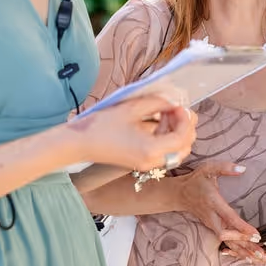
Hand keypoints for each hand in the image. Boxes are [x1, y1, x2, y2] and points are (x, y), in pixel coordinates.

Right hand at [74, 95, 195, 171]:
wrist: (81, 144)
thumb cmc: (102, 125)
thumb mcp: (132, 108)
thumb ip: (157, 103)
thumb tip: (173, 101)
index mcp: (151, 150)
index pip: (182, 137)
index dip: (184, 119)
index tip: (177, 104)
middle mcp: (153, 161)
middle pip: (184, 147)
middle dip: (185, 126)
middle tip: (174, 108)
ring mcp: (148, 164)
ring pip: (177, 151)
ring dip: (177, 131)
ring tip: (165, 113)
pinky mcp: (143, 162)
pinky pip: (166, 152)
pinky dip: (168, 137)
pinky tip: (158, 123)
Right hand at [176, 163, 260, 255]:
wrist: (180, 194)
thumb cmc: (196, 181)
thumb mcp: (208, 169)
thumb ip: (225, 168)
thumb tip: (242, 169)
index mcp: (213, 202)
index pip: (229, 217)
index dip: (242, 228)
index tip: (255, 235)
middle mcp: (212, 217)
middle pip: (228, 236)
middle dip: (244, 245)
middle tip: (260, 253)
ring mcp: (212, 224)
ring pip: (227, 241)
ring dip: (242, 251)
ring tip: (257, 258)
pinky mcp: (213, 228)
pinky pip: (225, 241)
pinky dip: (236, 250)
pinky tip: (246, 256)